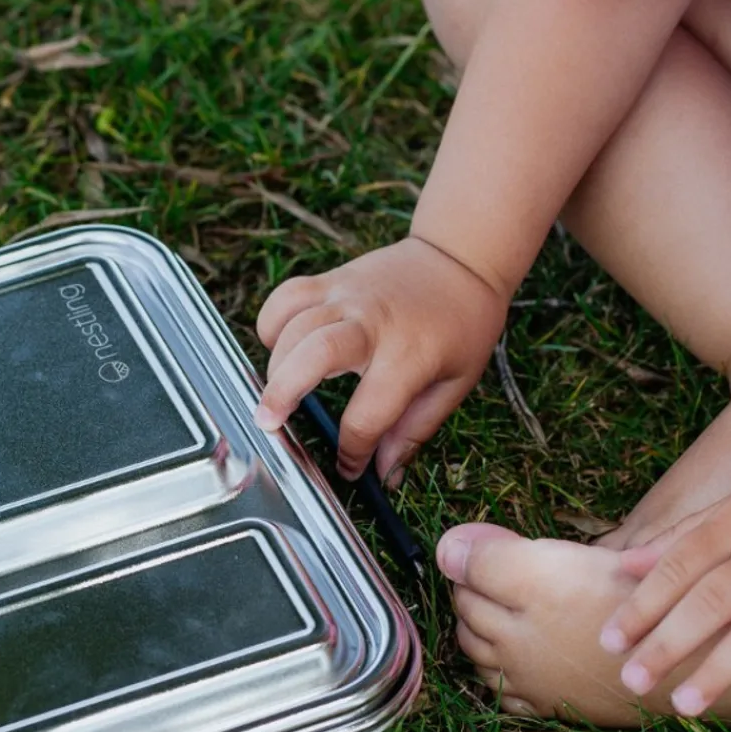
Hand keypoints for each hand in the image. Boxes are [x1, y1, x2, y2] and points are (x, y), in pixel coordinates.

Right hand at [253, 236, 507, 481]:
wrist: (461, 258)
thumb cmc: (462, 325)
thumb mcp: (455, 383)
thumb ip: (416, 429)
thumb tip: (385, 473)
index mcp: (409, 356)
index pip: (368, 415)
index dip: (353, 450)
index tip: (349, 468)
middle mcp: (374, 323)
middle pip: (315, 354)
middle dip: (284, 393)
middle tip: (268, 424)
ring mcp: (348, 296)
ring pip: (293, 326)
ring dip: (276, 367)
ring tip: (277, 397)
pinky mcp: (331, 280)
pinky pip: (287, 298)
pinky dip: (272, 324)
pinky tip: (280, 349)